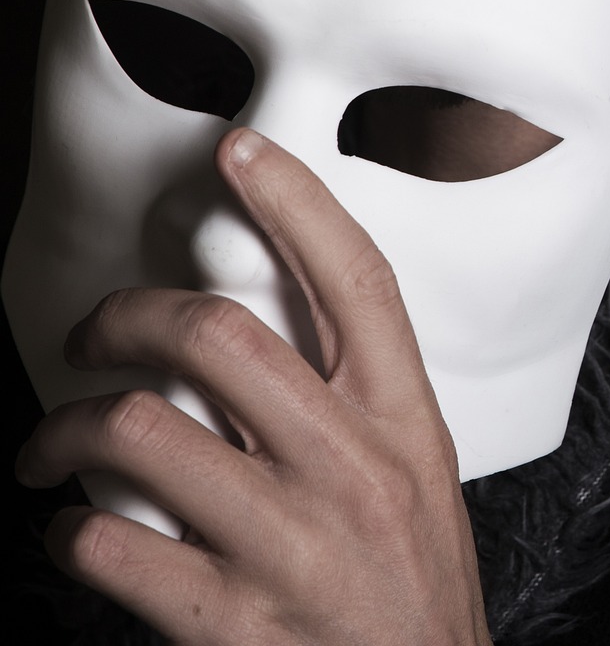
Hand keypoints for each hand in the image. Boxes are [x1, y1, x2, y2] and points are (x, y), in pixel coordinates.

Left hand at [16, 127, 491, 645]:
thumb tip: (258, 327)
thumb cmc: (418, 587)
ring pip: (144, 434)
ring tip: (50, 444)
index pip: (355, 281)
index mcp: (402, 422)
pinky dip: (69, 534)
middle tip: (91, 330)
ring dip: (68, 427)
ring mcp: (292, 546)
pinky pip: (114, 549)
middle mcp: (351, 470)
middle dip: (128, 314)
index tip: (239, 151)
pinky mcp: (235, 625)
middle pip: (219, 337)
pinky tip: (73, 534)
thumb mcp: (416, 472)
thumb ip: (354, 399)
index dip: (295, 201)